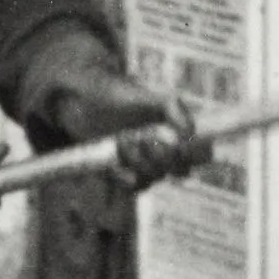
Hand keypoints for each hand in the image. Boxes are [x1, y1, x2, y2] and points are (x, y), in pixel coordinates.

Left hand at [26, 49, 200, 186]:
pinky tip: (114, 159)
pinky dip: (124, 175)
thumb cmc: (114, 92)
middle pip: (180, 170)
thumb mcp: (144, 94)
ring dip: (139, 163)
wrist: (78, 99)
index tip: (182, 146)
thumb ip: (171, 107)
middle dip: (164, 158)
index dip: (197, 154)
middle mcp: (163, 149)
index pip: (201, 151)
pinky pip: (132, 186)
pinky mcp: (122, 172)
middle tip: (145, 140)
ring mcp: (143, 163)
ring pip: (155, 177)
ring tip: (122, 141)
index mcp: (174, 131)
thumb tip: (190, 132)